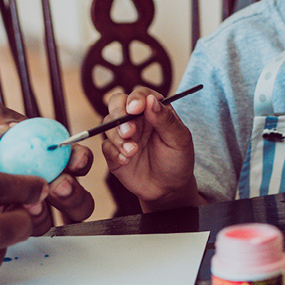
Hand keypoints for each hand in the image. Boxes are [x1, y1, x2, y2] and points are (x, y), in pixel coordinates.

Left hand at [0, 91, 95, 228]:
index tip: (75, 159)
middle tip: (60, 185)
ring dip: (51, 211)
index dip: (78, 158)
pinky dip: (20, 226)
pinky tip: (10, 214)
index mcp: (33, 147)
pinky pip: (17, 232)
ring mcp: (14, 203)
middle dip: (73, 192)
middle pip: (71, 194)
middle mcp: (30, 177)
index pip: (68, 156)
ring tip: (34, 201)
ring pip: (50, 218)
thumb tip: (12, 126)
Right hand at [101, 88, 199, 209]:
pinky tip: (127, 161)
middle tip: (129, 132)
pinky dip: (114, 152)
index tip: (136, 108)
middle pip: (117, 103)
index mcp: (153, 111)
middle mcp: (136, 119)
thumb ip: (166, 119)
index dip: (136, 98)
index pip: (140, 95)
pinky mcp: (114, 152)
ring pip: (108, 124)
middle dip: (119, 114)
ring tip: (132, 152)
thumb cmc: (177, 160)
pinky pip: (106, 146)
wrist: (169, 189)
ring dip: (117, 137)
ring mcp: (123, 135)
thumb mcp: (179, 140)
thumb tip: (150, 100)